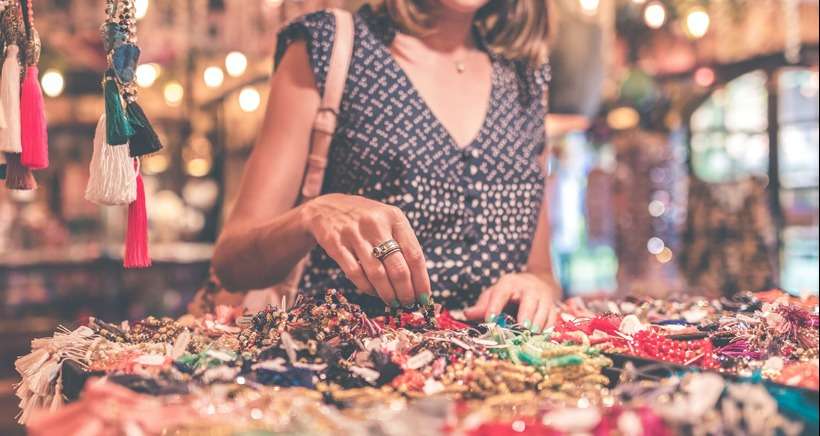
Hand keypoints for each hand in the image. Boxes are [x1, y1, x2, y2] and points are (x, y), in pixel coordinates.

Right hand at [299, 194, 431, 306]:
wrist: (325, 207)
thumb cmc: (364, 219)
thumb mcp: (386, 220)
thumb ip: (402, 243)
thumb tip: (418, 280)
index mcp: (394, 217)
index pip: (414, 254)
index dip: (421, 280)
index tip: (424, 297)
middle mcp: (376, 224)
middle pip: (398, 268)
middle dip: (406, 291)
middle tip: (408, 303)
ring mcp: (354, 234)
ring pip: (377, 274)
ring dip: (388, 294)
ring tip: (393, 302)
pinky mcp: (336, 244)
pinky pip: (355, 274)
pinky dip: (367, 288)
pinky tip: (374, 292)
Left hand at [463, 273, 559, 332]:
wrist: (536, 283)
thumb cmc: (509, 293)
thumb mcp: (494, 294)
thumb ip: (482, 305)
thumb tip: (467, 314)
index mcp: (509, 283)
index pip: (501, 293)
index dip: (495, 306)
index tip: (490, 319)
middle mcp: (528, 288)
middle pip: (529, 300)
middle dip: (526, 314)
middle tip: (522, 327)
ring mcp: (543, 296)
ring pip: (544, 310)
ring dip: (538, 324)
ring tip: (531, 335)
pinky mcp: (553, 306)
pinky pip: (553, 318)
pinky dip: (548, 329)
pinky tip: (541, 338)